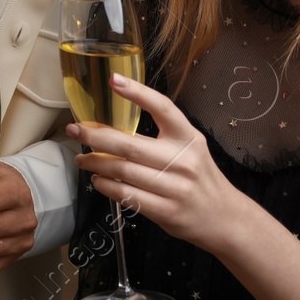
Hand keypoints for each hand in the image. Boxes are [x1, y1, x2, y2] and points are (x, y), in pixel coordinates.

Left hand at [69, 71, 244, 250]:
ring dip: (95, 163)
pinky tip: (99, 180)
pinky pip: (127, 195)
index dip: (139, 93)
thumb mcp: (189, 150)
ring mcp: (176, 188)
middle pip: (130, 145)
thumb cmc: (198, 178)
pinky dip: (106, 186)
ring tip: (83, 159)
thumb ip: (160, 138)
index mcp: (189, 138)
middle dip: (95, 135)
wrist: (224, 219)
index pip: (164, 108)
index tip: (114, 80)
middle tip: (75, 130)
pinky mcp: (167, 211)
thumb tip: (109, 127)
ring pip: (123, 171)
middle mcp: (183, 160)